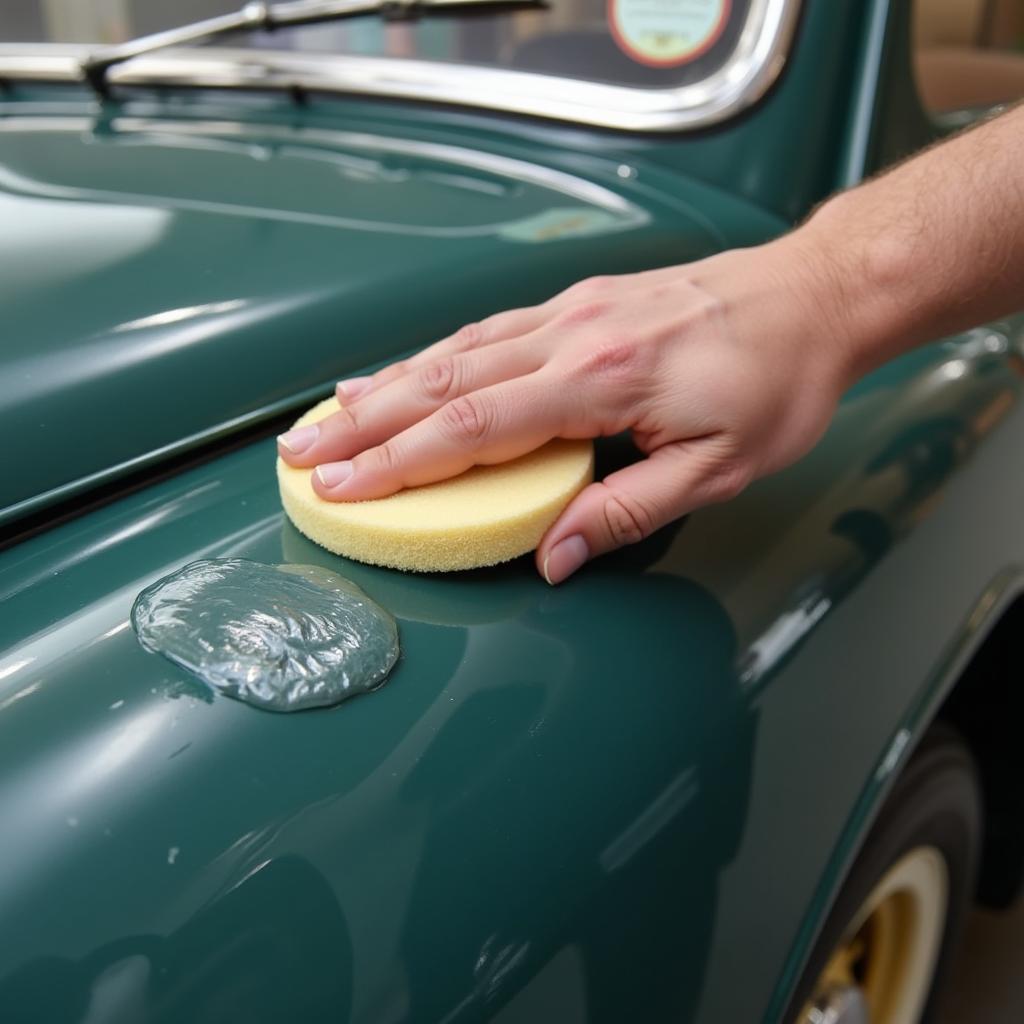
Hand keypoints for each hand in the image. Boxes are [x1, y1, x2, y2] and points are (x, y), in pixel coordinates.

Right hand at [278, 233, 853, 582]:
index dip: (398, 462)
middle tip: (299, 452)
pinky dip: (434, 353)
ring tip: (327, 413)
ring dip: (385, 384)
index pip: (472, 426)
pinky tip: (405, 370)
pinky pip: (488, 328)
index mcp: (601, 381)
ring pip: (455, 348)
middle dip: (362, 422)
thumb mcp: (718, 470)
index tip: (344, 488)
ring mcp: (570, 311)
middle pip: (442, 380)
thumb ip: (627, 512)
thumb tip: (554, 556)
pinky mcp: (579, 301)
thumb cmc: (774, 384)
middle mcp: (571, 335)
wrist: (810, 298)